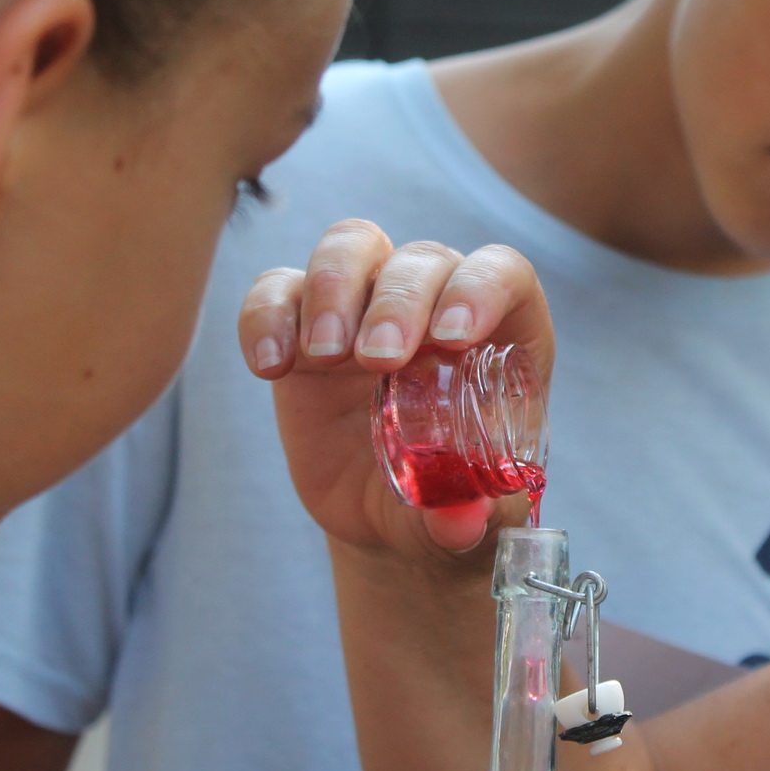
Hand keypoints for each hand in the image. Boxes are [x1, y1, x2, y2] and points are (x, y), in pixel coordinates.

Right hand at [239, 219, 553, 556]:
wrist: (389, 516)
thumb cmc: (450, 498)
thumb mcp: (469, 517)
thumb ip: (467, 516)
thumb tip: (457, 523)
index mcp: (500, 333)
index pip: (502, 272)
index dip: (481, 287)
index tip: (452, 337)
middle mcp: (436, 304)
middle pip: (420, 260)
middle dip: (398, 301)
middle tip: (378, 361)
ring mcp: (366, 306)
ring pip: (352, 247)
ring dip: (335, 288)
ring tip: (323, 355)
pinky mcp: (304, 324)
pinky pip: (278, 290)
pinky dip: (267, 316)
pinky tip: (269, 366)